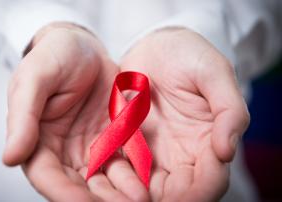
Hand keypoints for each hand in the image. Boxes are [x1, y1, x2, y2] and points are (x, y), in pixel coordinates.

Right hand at [3, 23, 149, 200]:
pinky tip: (147, 182)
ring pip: (104, 179)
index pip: (47, 176)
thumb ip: (23, 117)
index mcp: (37, 140)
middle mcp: (64, 151)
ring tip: (139, 199)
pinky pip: (125, 160)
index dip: (63, 193)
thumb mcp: (34, 79)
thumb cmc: (53, 57)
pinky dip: (136, 172)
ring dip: (119, 193)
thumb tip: (10, 158)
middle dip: (96, 200)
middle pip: (77, 185)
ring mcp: (91, 147)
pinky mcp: (114, 138)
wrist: (82, 45)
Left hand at [120, 28, 249, 200]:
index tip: (183, 197)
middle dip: (163, 200)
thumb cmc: (189, 56)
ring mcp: (153, 151)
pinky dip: (115, 179)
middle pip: (178, 192)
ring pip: (148, 188)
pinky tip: (104, 183)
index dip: (199, 192)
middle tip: (141, 201)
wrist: (155, 45)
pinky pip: (121, 168)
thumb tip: (227, 151)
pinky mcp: (128, 143)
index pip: (210, 180)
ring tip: (116, 198)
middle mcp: (182, 154)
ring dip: (134, 196)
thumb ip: (228, 110)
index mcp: (208, 141)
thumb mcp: (214, 73)